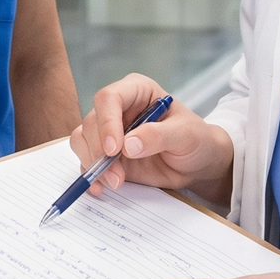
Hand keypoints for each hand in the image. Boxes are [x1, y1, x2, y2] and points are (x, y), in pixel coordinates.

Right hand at [70, 74, 233, 205]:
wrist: (197, 164)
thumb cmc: (196, 140)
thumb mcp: (186, 135)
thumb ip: (159, 136)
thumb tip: (128, 145)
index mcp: (137, 91)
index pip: (109, 97)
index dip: (107, 122)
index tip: (114, 149)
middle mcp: (118, 108)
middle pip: (92, 121)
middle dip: (99, 150)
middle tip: (117, 175)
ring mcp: (110, 131)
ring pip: (83, 140)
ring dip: (93, 163)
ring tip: (116, 182)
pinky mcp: (106, 154)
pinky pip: (87, 160)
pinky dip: (90, 175)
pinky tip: (100, 187)